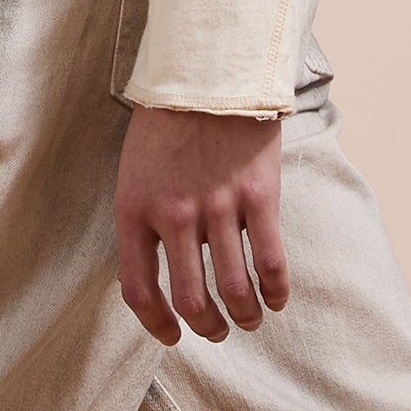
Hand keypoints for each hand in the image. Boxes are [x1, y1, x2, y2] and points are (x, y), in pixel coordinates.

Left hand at [116, 105, 288, 343]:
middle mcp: (174, 215)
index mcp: (134, 210)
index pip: (139, 289)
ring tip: (250, 321)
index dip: (156, 324)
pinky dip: (275, 291)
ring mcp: (218, 206)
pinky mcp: (259, 197)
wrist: (210, 74)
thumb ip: (143, 220)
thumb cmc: (168, 123)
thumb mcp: (135, 172)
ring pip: (235, 289)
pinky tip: (275, 299)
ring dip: (244, 316)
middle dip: (207, 327)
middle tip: (216, 332)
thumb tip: (159, 273)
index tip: (173, 336)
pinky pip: (270, 262)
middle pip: (191, 300)